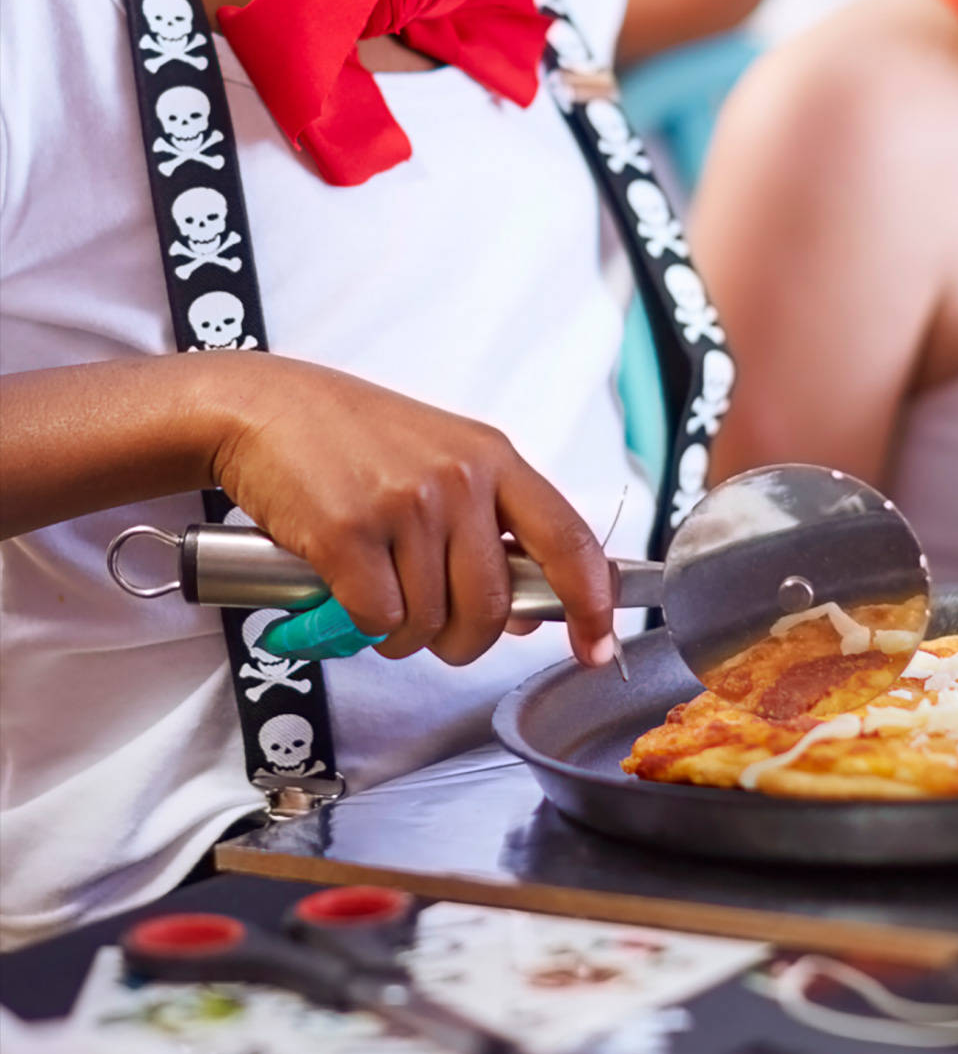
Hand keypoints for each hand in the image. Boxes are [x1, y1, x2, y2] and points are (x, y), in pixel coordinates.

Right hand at [206, 355, 613, 667]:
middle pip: (491, 607)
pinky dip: (361, 625)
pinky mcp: (349, 533)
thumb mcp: (442, 460)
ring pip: (429, 623)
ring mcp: (406, 504)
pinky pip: (377, 620)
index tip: (597, 646)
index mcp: (494, 459)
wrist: (265, 408)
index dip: (592, 603)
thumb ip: (490, 527)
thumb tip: (527, 612)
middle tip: (434, 630)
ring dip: (402, 634)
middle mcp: (459, 478)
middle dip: (462, 641)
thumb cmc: (351, 437)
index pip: (568, 540)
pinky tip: (346, 591)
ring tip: (378, 595)